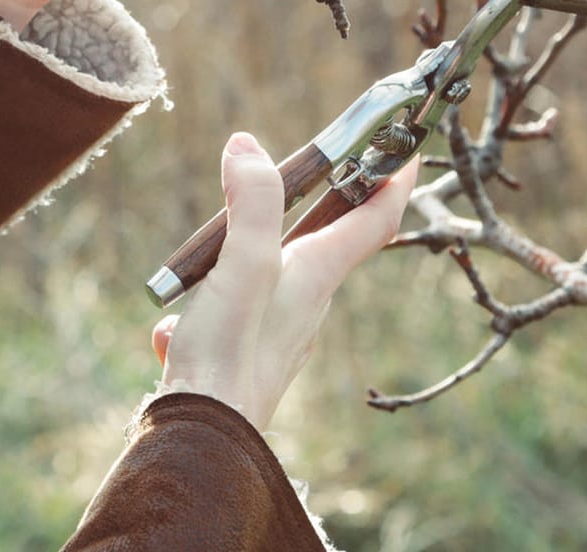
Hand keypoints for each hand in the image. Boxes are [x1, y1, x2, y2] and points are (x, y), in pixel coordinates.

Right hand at [152, 133, 415, 432]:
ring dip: (243, 256)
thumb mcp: (242, 264)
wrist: (202, 442)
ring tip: (205, 260)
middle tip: (313, 166)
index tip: (412, 144)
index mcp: (318, 274)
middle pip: (328, 241)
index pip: (376, 218)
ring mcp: (278, 332)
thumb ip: (252, 203)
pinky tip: (173, 330)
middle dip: (324, 201)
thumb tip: (248, 146)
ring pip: (269, 276)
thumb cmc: (229, 354)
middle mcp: (308, 303)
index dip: (396, 177)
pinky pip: (228, 316)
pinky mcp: (245, 354)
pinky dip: (203, 309)